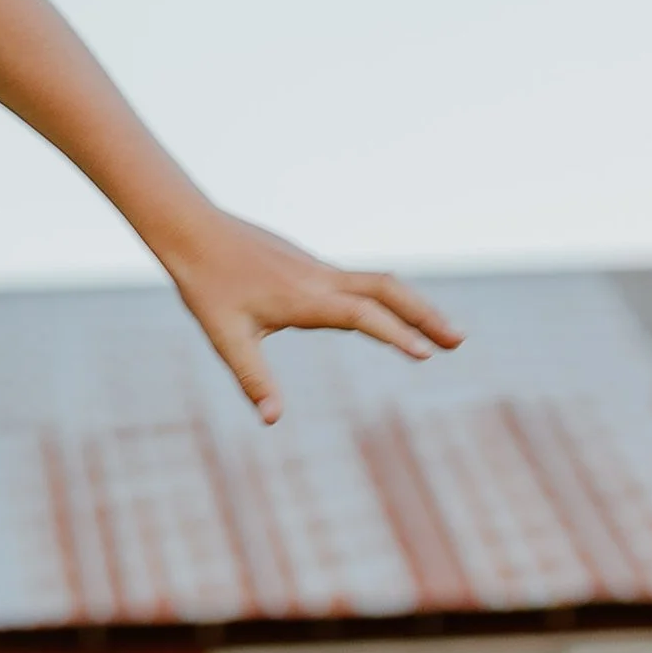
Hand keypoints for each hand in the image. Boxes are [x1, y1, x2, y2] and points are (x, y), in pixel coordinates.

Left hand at [159, 210, 460, 424]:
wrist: (192, 231)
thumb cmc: (207, 287)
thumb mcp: (226, 339)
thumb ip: (253, 379)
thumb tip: (272, 421)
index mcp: (305, 298)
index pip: (363, 315)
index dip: (396, 333)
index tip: (427, 354)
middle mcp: (320, 279)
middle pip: (388, 290)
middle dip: (426, 315)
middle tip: (459, 342)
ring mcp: (318, 268)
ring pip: (379, 282)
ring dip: (412, 305)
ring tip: (439, 334)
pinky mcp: (311, 265)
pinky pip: (360, 281)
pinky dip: (389, 297)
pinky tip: (393, 317)